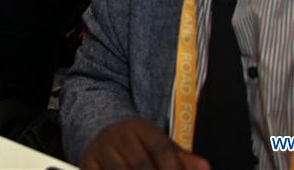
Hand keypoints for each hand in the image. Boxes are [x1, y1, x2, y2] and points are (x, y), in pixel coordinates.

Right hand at [81, 119, 210, 169]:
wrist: (102, 134)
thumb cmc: (139, 147)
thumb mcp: (160, 146)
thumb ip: (182, 160)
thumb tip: (206, 169)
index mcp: (142, 128)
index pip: (162, 149)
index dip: (174, 169)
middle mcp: (120, 134)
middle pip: (142, 165)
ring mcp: (102, 148)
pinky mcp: (87, 162)